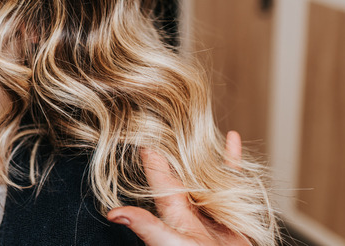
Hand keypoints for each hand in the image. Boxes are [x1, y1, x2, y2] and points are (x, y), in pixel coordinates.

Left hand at [107, 131, 248, 244]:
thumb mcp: (169, 243)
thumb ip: (146, 226)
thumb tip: (112, 213)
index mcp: (171, 208)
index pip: (157, 172)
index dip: (148, 150)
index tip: (137, 123)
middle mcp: (187, 204)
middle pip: (179, 166)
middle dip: (172, 142)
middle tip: (164, 111)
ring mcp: (209, 206)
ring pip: (204, 169)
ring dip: (201, 148)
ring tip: (194, 121)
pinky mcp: (231, 210)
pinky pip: (231, 178)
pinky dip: (232, 158)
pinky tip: (233, 138)